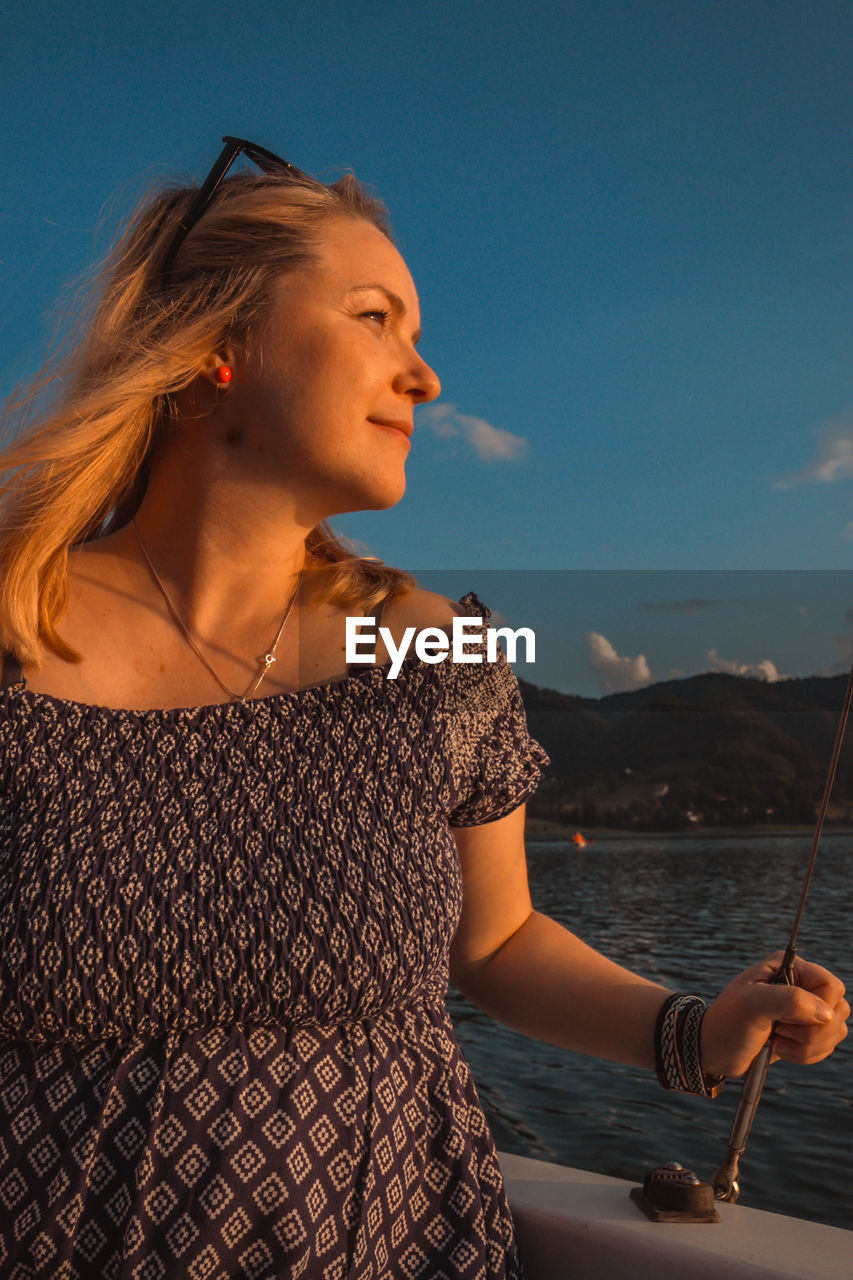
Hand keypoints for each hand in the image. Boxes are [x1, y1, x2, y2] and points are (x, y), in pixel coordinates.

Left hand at [700, 953, 848, 1078]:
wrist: (714, 1048)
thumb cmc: (728, 1022)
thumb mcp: (751, 1005)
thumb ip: (789, 1000)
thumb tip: (827, 1013)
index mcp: (789, 968)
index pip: (830, 985)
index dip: (821, 1007)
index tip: (792, 1018)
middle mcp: (800, 985)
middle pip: (838, 1009)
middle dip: (813, 1031)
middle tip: (781, 1031)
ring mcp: (804, 1009)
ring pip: (835, 1030)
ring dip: (809, 1045)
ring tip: (778, 1041)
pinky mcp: (804, 1031)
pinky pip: (826, 1045)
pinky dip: (808, 1054)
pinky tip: (781, 1050)